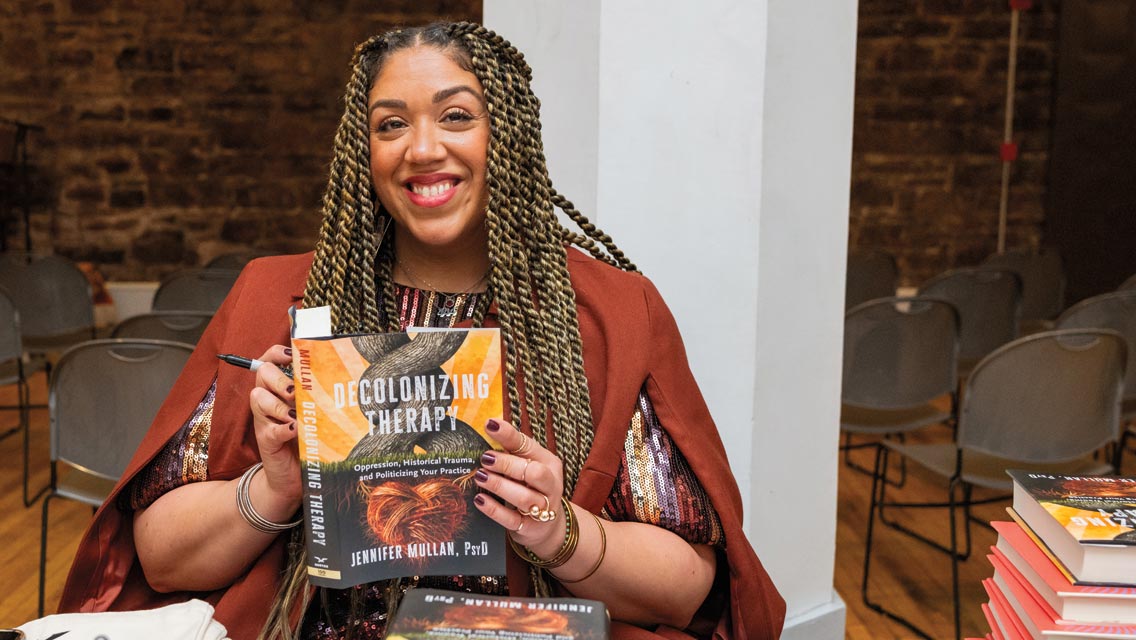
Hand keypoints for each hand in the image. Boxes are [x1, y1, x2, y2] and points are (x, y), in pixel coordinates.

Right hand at [248, 344, 301, 501]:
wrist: (292, 477)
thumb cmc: (307, 438)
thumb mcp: (312, 412)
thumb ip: (316, 394)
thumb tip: (338, 372)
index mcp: (277, 389)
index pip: (267, 360)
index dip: (276, 353)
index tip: (291, 354)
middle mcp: (266, 401)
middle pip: (262, 375)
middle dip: (281, 379)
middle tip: (297, 391)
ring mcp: (264, 421)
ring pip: (259, 398)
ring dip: (279, 404)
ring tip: (296, 413)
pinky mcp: (266, 441)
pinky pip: (270, 429)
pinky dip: (284, 428)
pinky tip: (297, 429)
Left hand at [473, 418, 567, 559]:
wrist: (548, 526)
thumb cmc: (532, 488)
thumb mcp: (527, 466)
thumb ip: (511, 452)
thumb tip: (485, 430)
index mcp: (548, 462)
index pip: (528, 446)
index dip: (509, 435)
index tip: (489, 425)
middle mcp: (550, 484)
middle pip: (533, 472)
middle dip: (507, 464)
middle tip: (485, 459)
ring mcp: (543, 508)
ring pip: (524, 497)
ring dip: (500, 485)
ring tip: (480, 477)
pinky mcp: (530, 527)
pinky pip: (512, 519)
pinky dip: (494, 509)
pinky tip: (479, 500)